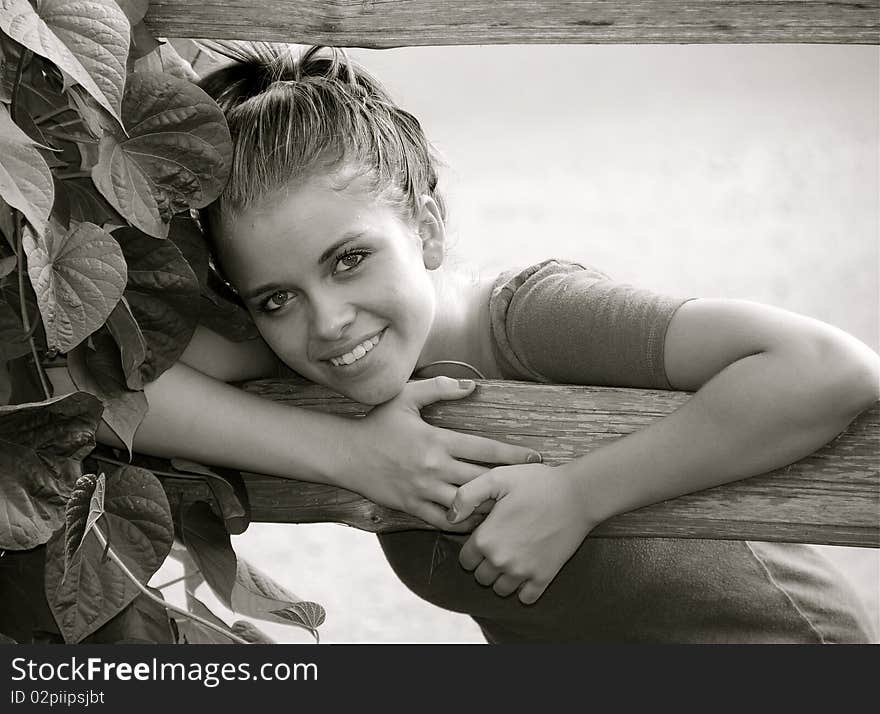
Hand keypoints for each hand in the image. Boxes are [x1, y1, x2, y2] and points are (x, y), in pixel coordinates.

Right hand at [351, 377, 540, 531]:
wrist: (346, 454)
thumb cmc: (377, 422)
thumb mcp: (406, 397)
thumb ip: (440, 387)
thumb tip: (472, 385)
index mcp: (436, 440)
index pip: (484, 449)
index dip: (512, 454)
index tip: (534, 458)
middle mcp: (433, 468)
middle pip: (481, 479)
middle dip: (508, 483)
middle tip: (531, 486)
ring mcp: (422, 490)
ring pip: (465, 505)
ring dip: (489, 507)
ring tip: (510, 508)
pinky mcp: (411, 507)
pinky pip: (443, 522)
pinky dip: (462, 524)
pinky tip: (478, 523)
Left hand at [449, 463, 592, 603]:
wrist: (577, 495)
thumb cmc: (536, 483)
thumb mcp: (497, 478)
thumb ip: (466, 496)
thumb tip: (450, 517)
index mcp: (485, 539)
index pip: (465, 560)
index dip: (473, 549)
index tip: (485, 537)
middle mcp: (501, 561)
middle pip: (481, 577)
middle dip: (486, 564)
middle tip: (500, 545)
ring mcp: (523, 572)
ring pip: (501, 589)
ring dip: (503, 578)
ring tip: (513, 557)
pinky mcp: (544, 577)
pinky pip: (526, 598)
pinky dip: (524, 590)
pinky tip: (528, 571)